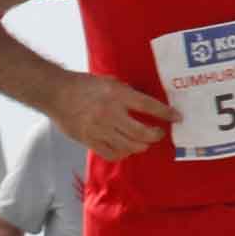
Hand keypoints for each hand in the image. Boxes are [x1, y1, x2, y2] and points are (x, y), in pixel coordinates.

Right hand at [51, 73, 177, 159]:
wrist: (56, 93)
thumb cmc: (83, 84)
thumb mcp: (109, 82)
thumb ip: (126, 92)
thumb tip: (143, 104)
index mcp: (117, 95)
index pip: (149, 106)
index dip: (165, 113)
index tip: (177, 117)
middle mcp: (111, 113)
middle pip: (142, 132)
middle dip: (155, 135)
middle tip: (159, 133)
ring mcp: (100, 129)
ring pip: (130, 146)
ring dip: (141, 146)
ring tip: (144, 142)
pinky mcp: (90, 140)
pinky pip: (112, 153)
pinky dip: (123, 153)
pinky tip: (125, 149)